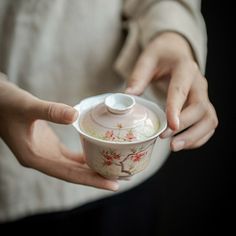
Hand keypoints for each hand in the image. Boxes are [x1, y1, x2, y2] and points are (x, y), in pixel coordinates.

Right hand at [0, 76, 118, 190]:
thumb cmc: (7, 104)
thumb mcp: (27, 106)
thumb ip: (49, 111)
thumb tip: (74, 115)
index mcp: (35, 158)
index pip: (69, 174)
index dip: (91, 180)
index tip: (112, 185)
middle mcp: (43, 160)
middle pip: (75, 174)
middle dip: (98, 177)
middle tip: (123, 178)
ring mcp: (47, 154)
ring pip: (74, 166)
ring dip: (93, 168)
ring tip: (114, 169)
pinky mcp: (50, 146)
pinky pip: (71, 156)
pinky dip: (85, 157)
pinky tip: (98, 155)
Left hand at [125, 33, 217, 150]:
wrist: (175, 53)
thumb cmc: (162, 56)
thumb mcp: (148, 58)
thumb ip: (138, 76)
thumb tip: (128, 96)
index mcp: (185, 68)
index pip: (182, 90)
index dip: (176, 108)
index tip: (170, 126)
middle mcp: (198, 83)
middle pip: (199, 107)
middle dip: (184, 126)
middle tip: (164, 138)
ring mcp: (203, 96)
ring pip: (209, 119)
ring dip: (194, 136)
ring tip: (174, 147)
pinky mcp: (203, 106)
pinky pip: (208, 124)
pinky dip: (199, 137)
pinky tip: (183, 144)